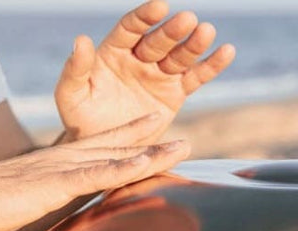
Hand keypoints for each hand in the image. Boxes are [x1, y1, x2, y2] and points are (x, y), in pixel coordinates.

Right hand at [0, 114, 189, 230]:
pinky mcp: (59, 182)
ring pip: (117, 158)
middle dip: (152, 143)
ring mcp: (65, 168)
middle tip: (184, 140)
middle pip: (118, 149)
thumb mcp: (29, 205)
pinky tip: (148, 165)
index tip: (154, 132)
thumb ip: (53, 210)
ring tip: (183, 148)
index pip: (102, 149)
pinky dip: (126, 169)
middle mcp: (67, 159)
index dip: (130, 140)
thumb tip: (67, 230)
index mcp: (60, 163)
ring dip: (152, 154)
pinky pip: (100, 174)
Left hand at [55, 1, 235, 144]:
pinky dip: (211, 65)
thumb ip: (75, 69)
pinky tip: (226, 52)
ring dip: (194, 44)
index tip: (159, 7)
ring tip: (207, 32)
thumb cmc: (81, 119)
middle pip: (159, 40)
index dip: (144, 17)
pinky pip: (195, 77)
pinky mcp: (175, 93)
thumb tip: (81, 40)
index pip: (130, 28)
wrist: (102, 150)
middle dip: (173, 31)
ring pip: (180, 55)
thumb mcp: (71, 95)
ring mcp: (159, 74)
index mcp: (113, 52)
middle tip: (187, 20)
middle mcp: (139, 58)